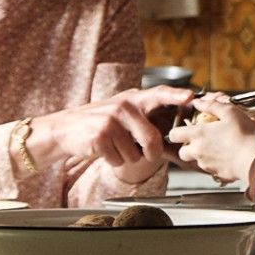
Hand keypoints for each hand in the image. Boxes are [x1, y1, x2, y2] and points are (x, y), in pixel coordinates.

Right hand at [38, 86, 193, 184]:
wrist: (64, 129)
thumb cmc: (100, 122)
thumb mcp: (122, 112)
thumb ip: (145, 116)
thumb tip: (174, 131)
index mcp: (133, 99)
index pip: (158, 94)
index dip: (176, 96)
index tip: (190, 97)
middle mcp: (123, 107)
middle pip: (152, 138)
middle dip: (152, 153)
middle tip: (147, 154)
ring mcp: (110, 122)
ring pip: (135, 154)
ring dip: (127, 157)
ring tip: (114, 145)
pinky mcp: (99, 138)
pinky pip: (118, 160)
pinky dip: (113, 161)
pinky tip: (103, 150)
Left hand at [168, 95, 254, 184]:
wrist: (254, 160)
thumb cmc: (243, 134)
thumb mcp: (230, 112)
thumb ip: (211, 105)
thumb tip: (198, 101)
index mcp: (198, 134)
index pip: (174, 135)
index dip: (177, 131)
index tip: (186, 128)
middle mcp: (197, 151)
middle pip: (182, 152)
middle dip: (187, 146)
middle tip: (201, 139)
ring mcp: (206, 164)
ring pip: (196, 160)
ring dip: (201, 154)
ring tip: (217, 146)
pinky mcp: (215, 173)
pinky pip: (209, 167)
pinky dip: (214, 162)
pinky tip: (226, 155)